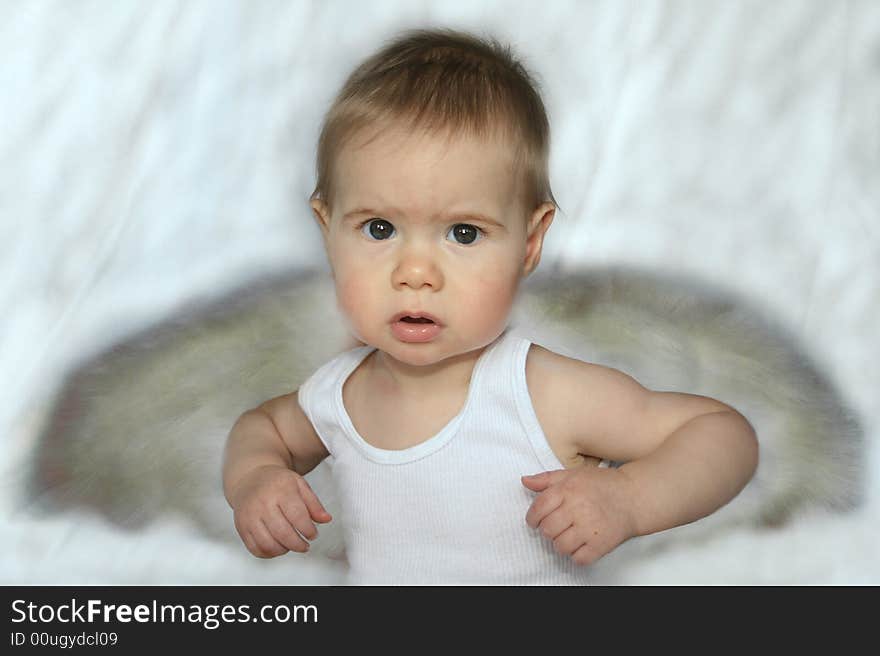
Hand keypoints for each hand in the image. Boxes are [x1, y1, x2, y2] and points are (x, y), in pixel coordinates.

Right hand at [228, 465, 331, 557]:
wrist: (249, 478)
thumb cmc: (277, 483)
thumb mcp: (299, 485)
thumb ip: (314, 503)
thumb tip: (326, 519)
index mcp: (281, 490)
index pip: (297, 516)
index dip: (308, 530)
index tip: (313, 534)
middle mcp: (262, 503)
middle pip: (283, 533)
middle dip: (298, 544)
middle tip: (305, 545)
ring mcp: (249, 516)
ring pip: (268, 544)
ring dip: (284, 550)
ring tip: (291, 545)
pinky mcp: (241, 527)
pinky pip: (255, 549)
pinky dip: (269, 553)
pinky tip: (277, 547)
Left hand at [522, 466, 637, 565]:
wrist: (634, 497)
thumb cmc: (602, 484)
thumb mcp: (573, 474)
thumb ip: (546, 478)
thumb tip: (525, 481)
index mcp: (568, 490)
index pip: (538, 508)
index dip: (532, 518)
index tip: (535, 521)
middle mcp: (578, 508)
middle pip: (547, 529)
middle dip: (547, 530)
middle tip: (556, 526)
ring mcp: (590, 528)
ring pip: (560, 546)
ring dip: (561, 543)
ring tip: (569, 535)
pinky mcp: (602, 544)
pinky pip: (579, 559)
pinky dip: (577, 555)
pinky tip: (581, 544)